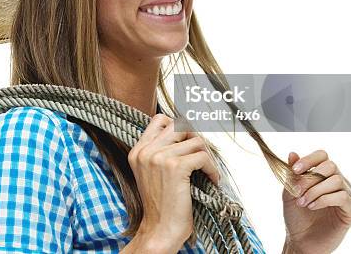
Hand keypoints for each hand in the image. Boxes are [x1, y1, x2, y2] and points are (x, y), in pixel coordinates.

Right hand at [127, 114, 220, 250]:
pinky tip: (212, 180)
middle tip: (202, 157)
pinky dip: (212, 168)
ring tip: (208, 171)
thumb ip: (160, 152)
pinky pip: (203, 156)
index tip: (190, 143)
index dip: (179, 127)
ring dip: (207, 156)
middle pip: (181, 126)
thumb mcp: (151, 173)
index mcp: (138, 151)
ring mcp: (159, 157)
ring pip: (196, 141)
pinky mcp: (175, 167)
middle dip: (196, 140)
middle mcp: (146, 151)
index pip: (160, 120)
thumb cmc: (161, 205)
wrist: (159, 230)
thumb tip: (187, 132)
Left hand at [282, 150, 350, 253]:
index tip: (295, 170)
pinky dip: (324, 199)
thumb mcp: (290, 191)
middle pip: (331, 166)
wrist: (300, 240)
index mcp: (323, 175)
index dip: (309, 159)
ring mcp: (347, 197)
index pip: (322, 156)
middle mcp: (338, 183)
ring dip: (315, 190)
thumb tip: (292, 153)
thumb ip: (292, 174)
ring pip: (337, 181)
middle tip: (297, 191)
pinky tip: (312, 206)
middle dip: (310, 177)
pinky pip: (343, 197)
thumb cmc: (296, 216)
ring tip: (303, 202)